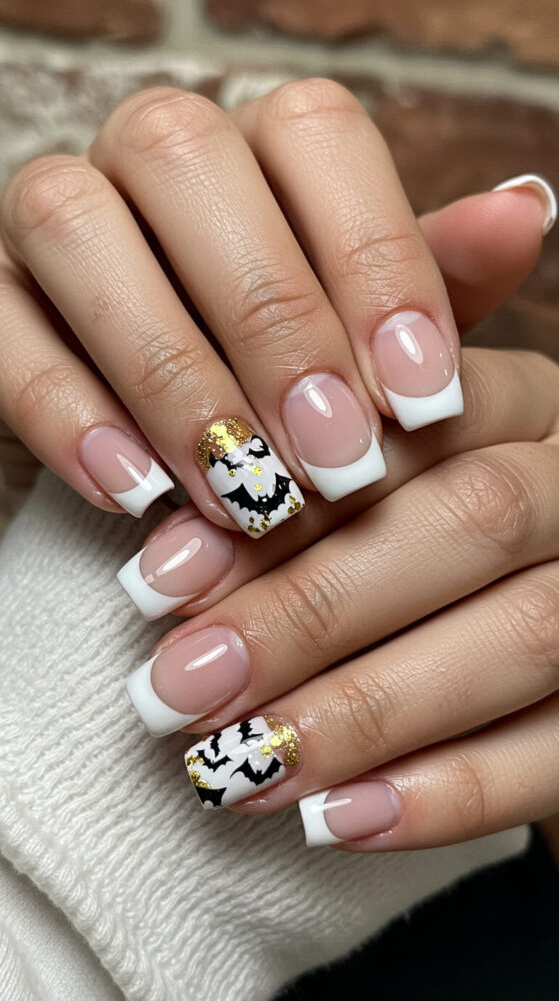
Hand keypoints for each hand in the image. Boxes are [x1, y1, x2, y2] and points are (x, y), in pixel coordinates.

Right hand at [0, 79, 550, 549]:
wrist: (183, 442)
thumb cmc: (296, 381)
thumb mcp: (372, 338)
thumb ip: (437, 281)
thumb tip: (528, 210)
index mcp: (259, 140)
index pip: (315, 134)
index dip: (376, 263)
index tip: (423, 401)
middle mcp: (151, 151)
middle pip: (191, 164)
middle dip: (273, 324)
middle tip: (335, 464)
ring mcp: (54, 213)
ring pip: (78, 228)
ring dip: (169, 370)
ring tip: (241, 493)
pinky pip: (2, 331)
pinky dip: (68, 414)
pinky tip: (138, 496)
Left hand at [127, 347, 558, 849]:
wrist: (533, 605)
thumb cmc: (430, 541)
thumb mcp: (378, 492)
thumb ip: (301, 503)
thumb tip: (173, 565)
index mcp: (521, 409)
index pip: (406, 430)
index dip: (284, 506)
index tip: (164, 580)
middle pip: (472, 524)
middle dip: (313, 610)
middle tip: (184, 686)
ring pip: (521, 640)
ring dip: (365, 712)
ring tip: (241, 767)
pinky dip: (448, 795)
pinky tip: (336, 821)